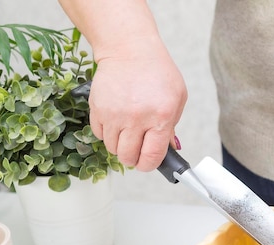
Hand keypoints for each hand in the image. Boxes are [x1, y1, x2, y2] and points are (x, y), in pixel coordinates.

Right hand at [87, 39, 186, 170]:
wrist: (130, 50)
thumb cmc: (157, 73)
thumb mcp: (177, 99)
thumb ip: (172, 127)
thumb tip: (168, 149)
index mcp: (160, 117)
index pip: (151, 156)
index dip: (149, 165)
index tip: (147, 163)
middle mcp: (136, 118)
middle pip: (128, 157)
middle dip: (133, 158)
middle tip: (137, 150)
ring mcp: (114, 114)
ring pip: (112, 148)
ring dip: (120, 145)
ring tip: (128, 131)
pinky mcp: (97, 108)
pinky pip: (98, 135)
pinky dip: (107, 133)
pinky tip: (117, 121)